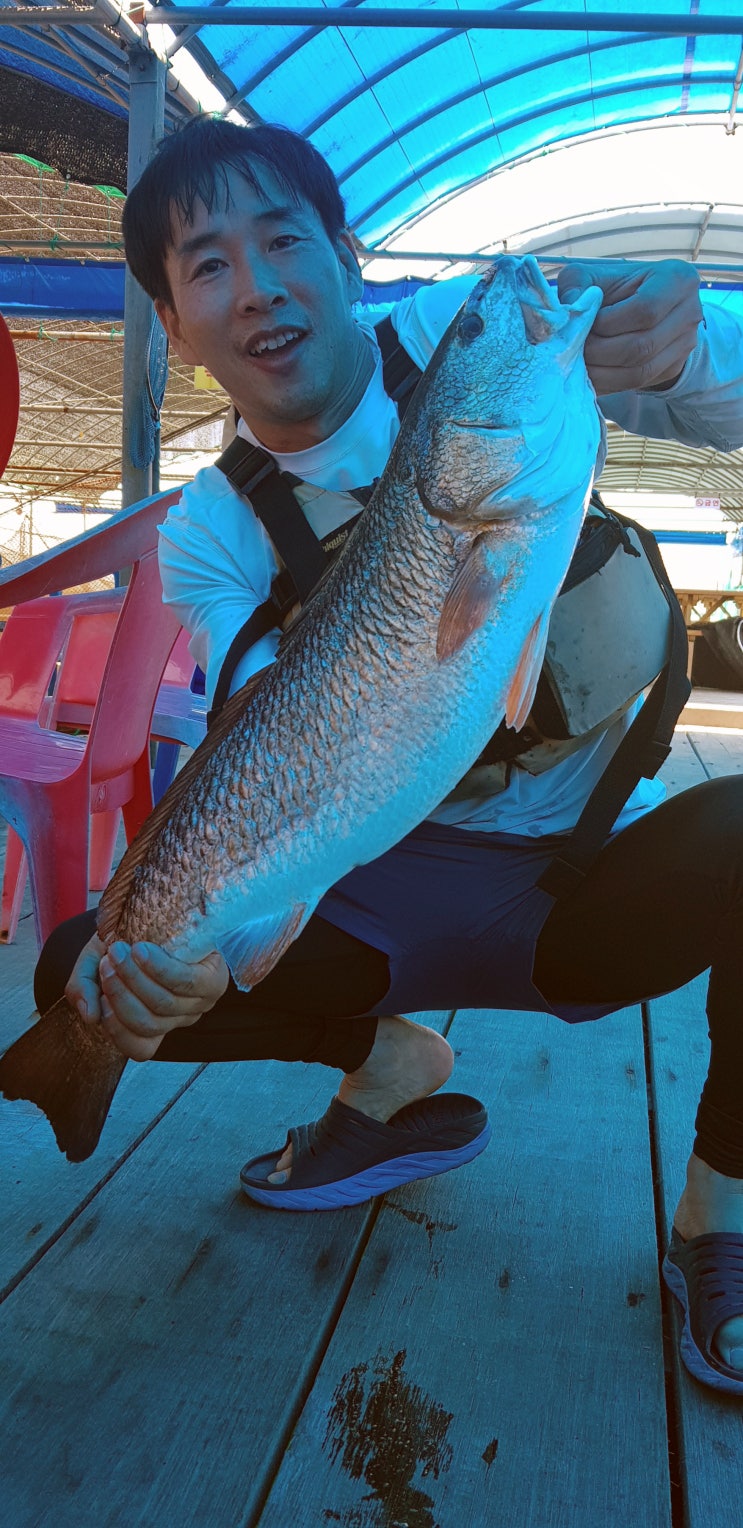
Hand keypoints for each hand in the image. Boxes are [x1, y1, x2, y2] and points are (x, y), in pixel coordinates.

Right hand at [65, 933, 228, 1061]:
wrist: (159, 908)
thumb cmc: (127, 941)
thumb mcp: (94, 961)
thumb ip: (82, 987)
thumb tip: (89, 1016)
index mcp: (153, 1024)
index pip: (139, 1048)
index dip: (117, 1028)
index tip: (101, 996)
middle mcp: (178, 1019)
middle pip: (148, 1024)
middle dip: (120, 994)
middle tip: (106, 963)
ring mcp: (198, 1003)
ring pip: (164, 1004)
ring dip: (136, 978)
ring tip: (118, 952)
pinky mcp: (214, 981)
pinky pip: (186, 983)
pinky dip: (160, 968)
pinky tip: (142, 951)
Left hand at [556, 259, 702, 395]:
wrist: (643, 307)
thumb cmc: (616, 288)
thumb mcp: (595, 275)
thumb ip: (577, 284)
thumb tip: (569, 309)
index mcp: (676, 279)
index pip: (645, 310)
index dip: (608, 324)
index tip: (584, 325)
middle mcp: (689, 313)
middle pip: (642, 346)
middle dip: (600, 353)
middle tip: (573, 352)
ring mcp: (685, 344)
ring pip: (640, 371)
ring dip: (602, 374)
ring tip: (578, 366)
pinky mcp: (673, 368)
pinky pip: (638, 383)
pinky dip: (608, 384)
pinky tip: (589, 377)